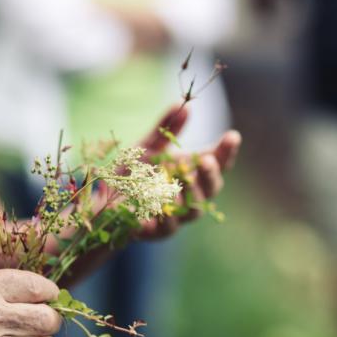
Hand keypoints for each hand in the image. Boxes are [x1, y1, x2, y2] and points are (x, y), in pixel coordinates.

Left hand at [136, 106, 240, 237]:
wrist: (104, 203)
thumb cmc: (131, 173)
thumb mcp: (148, 146)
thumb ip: (167, 128)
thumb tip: (185, 105)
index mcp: (192, 173)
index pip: (218, 163)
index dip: (227, 152)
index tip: (232, 136)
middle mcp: (189, 195)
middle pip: (212, 188)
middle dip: (212, 174)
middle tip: (206, 160)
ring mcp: (176, 215)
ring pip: (195, 209)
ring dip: (192, 193)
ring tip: (186, 178)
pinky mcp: (158, 231)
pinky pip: (168, 226)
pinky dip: (168, 214)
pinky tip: (164, 201)